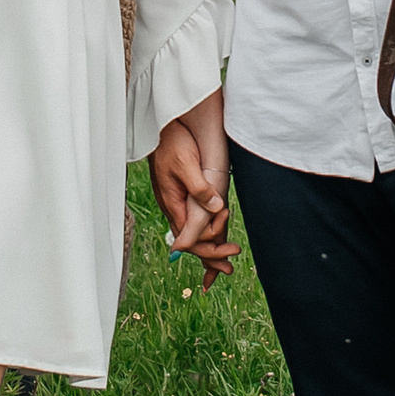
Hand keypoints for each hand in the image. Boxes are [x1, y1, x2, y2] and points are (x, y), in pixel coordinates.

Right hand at [152, 105, 235, 283]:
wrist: (162, 128)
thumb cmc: (173, 143)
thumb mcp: (186, 163)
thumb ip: (199, 188)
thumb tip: (216, 208)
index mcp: (173, 204)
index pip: (192, 240)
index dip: (212, 249)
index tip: (232, 249)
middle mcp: (174, 208)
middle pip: (192, 242)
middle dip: (212, 255)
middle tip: (232, 267)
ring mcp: (177, 203)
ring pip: (192, 234)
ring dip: (209, 248)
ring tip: (226, 260)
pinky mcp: (182, 197)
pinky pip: (192, 223)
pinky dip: (203, 236)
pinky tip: (212, 240)